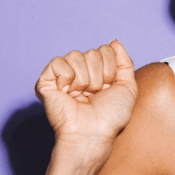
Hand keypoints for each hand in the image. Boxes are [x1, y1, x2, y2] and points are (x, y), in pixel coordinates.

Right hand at [35, 40, 137, 154]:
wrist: (94, 133)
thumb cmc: (111, 117)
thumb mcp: (128, 87)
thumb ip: (125, 62)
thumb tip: (114, 41)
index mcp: (97, 73)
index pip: (105, 50)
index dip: (111, 70)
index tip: (108, 89)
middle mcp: (79, 72)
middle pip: (92, 52)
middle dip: (99, 75)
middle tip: (94, 94)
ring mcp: (62, 76)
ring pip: (76, 55)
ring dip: (84, 79)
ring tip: (82, 95)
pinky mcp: (46, 82)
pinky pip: (58, 62)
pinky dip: (67, 78)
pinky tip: (67, 93)